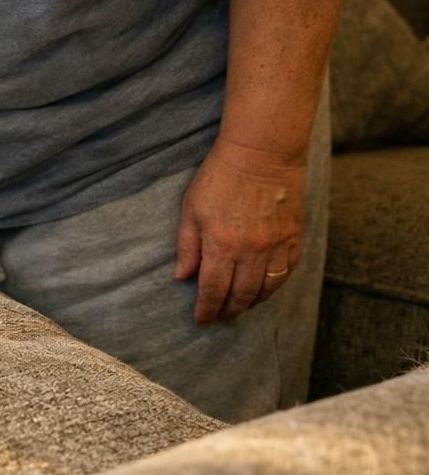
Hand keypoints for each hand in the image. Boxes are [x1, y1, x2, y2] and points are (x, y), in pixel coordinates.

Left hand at [175, 137, 306, 326]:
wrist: (261, 153)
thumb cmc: (219, 177)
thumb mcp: (191, 209)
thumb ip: (187, 246)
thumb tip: (182, 277)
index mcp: (221, 244)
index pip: (212, 290)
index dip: (206, 310)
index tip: (201, 320)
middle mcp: (251, 251)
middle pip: (240, 295)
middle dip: (228, 311)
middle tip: (219, 317)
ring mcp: (276, 246)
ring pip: (266, 289)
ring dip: (251, 303)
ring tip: (239, 307)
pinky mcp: (293, 238)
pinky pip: (286, 273)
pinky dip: (274, 286)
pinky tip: (263, 288)